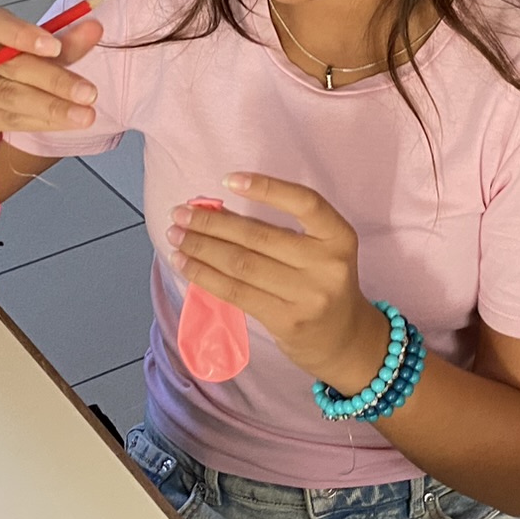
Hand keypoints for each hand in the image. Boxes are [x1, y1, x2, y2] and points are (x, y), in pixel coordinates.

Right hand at [0, 7, 103, 160]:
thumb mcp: (27, 52)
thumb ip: (60, 43)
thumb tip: (95, 28)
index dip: (23, 34)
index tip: (55, 47)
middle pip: (10, 65)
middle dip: (55, 79)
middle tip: (89, 92)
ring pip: (11, 96)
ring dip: (53, 106)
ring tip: (86, 114)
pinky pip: (10, 119)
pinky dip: (43, 121)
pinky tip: (67, 121)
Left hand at [166, 173, 390, 389]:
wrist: (344, 339)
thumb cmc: (321, 282)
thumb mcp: (318, 251)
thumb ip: (280, 230)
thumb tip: (214, 211)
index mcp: (339, 236)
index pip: (305, 202)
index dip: (266, 188)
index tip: (227, 179)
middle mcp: (327, 264)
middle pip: (259, 236)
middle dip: (212, 223)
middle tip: (179, 213)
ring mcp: (307, 295)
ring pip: (242, 264)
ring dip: (201, 248)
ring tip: (175, 236)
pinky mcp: (286, 321)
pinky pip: (237, 293)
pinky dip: (205, 276)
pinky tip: (185, 264)